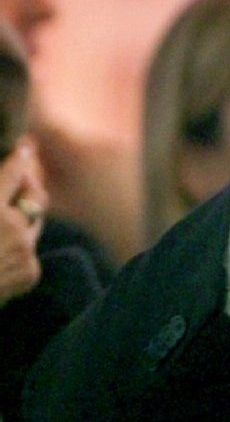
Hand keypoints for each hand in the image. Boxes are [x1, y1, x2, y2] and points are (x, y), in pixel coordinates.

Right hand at [0, 139, 45, 306]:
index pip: (13, 172)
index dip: (20, 158)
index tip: (26, 148)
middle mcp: (13, 226)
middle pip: (34, 196)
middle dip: (28, 187)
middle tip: (22, 180)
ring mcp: (25, 250)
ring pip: (32, 225)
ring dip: (21, 220)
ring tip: (2, 223)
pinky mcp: (31, 272)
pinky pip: (28, 252)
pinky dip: (16, 250)